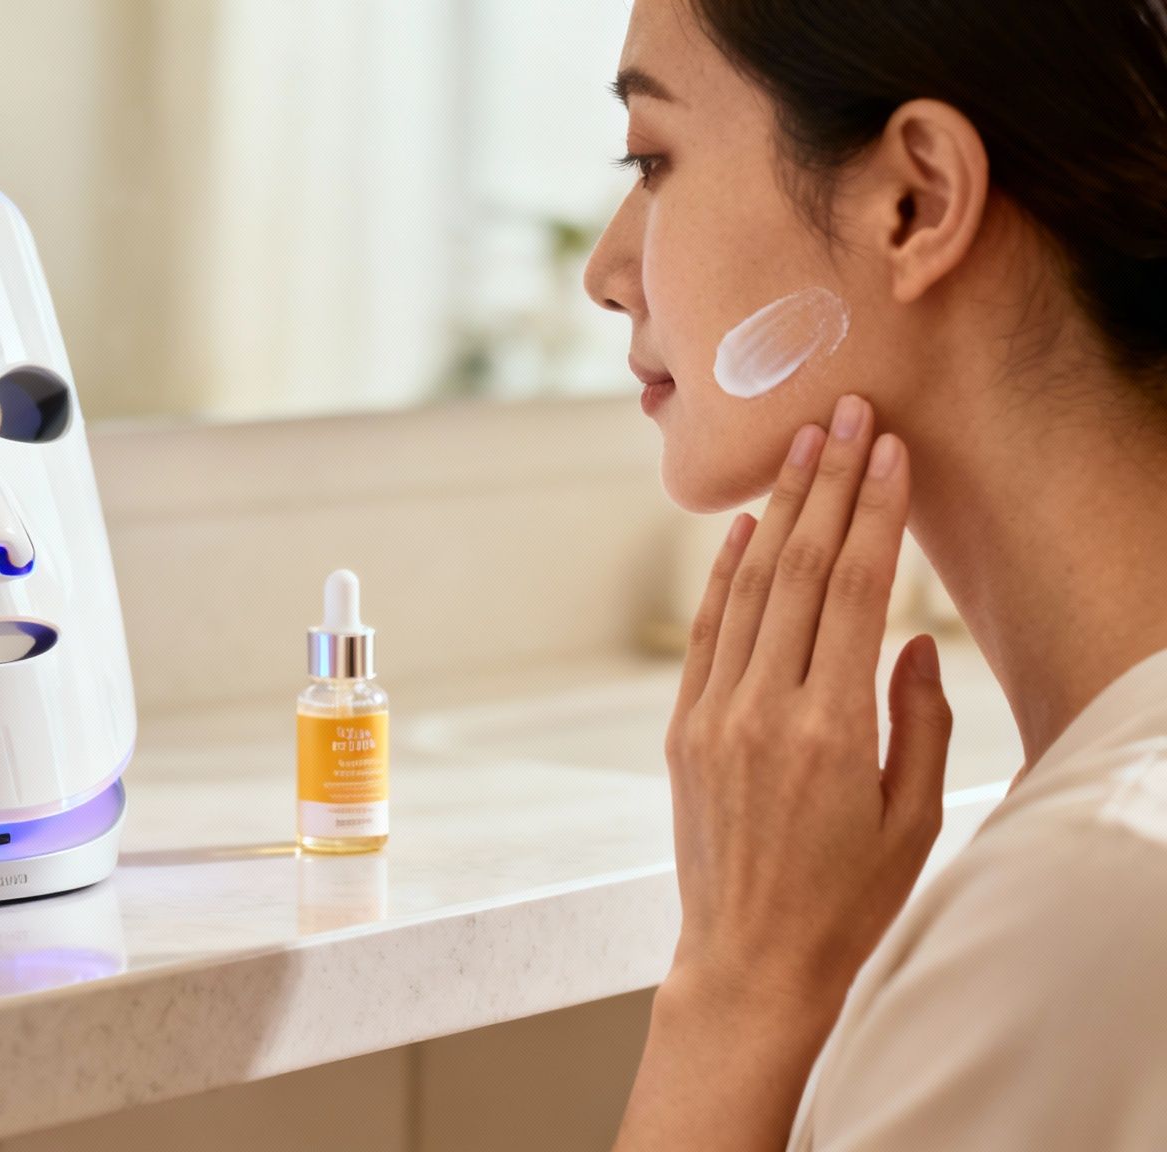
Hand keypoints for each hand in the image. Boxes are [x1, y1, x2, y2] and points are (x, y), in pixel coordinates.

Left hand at [666, 393, 952, 1013]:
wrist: (748, 959)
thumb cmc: (848, 899)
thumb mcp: (914, 818)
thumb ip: (920, 721)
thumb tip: (915, 639)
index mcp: (829, 729)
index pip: (853, 590)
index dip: (872, 511)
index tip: (888, 449)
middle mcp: (762, 710)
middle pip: (797, 569)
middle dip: (825, 484)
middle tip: (844, 414)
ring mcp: (712, 716)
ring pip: (746, 589)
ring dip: (774, 512)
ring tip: (800, 446)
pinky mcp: (683, 731)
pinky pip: (705, 633)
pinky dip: (722, 575)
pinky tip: (741, 528)